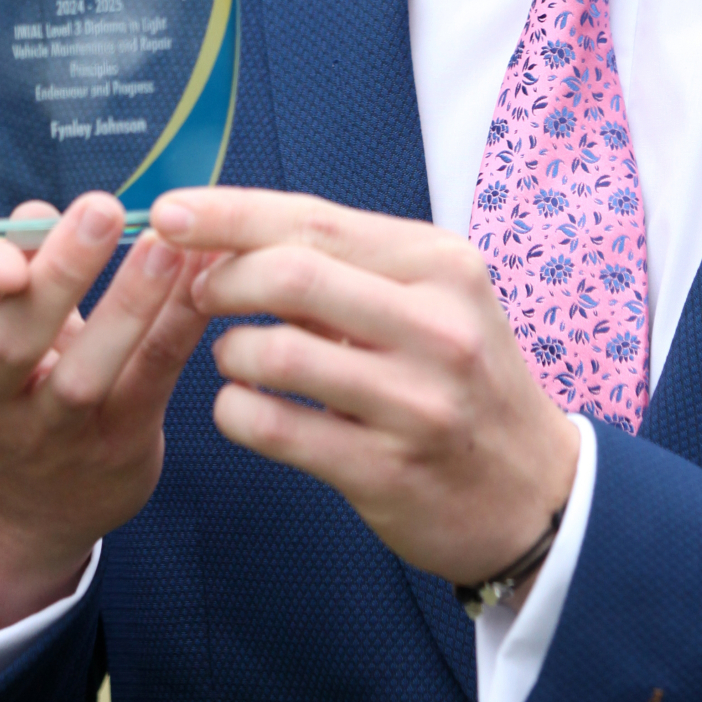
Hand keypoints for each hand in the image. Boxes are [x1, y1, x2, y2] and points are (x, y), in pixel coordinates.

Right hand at [0, 192, 210, 655]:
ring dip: (128, 305)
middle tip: (104, 209)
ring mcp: (46, 433)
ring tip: (165, 248)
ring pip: (84, 373)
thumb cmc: (4, 380)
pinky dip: (178, 325)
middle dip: (61, 274)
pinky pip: (149, 380)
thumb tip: (35, 213)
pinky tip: (203, 278)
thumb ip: (11, 265)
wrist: (18, 508)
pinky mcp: (113, 447)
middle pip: (15, 339)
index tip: (15, 252)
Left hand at [150, 187, 580, 590]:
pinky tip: (241, 406)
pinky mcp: (387, 471)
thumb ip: (347, 266)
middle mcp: (437, 326)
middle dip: (220, 278)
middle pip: (291, 275)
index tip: (167, 211)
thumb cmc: (463, 378)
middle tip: (196, 292)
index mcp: (442, 265)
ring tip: (232, 357)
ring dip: (228, 352)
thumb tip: (231, 235)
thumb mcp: (433, 300)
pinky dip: (235, 412)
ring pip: (277, 354)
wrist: (533, 490)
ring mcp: (415, 402)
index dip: (228, 214)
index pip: (316, 220)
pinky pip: (276, 429)